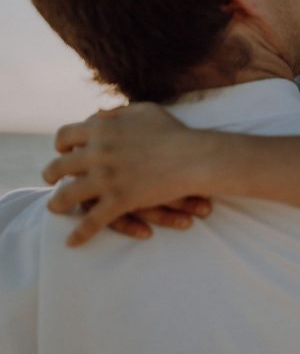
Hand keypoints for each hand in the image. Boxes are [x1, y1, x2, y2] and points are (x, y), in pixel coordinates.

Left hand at [43, 103, 212, 245]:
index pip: (65, 135)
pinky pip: (92, 221)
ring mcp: (107, 178)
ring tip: (55, 207)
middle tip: (50, 179)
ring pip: (67, 195)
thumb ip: (117, 113)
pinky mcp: (119, 201)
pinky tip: (72, 241)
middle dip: (50, 173)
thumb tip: (96, 115)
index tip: (63, 151)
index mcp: (102, 130)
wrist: (196, 157)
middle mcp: (98, 153)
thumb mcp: (145, 112)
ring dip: (57, 203)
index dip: (61, 144)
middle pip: (59, 165)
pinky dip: (80, 234)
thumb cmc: (175, 133)